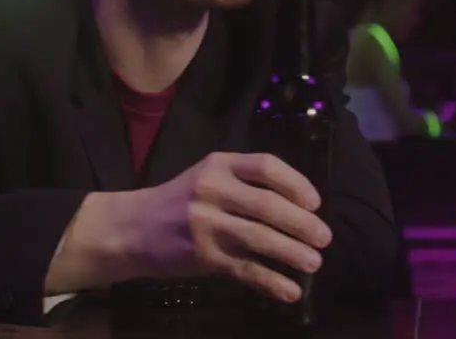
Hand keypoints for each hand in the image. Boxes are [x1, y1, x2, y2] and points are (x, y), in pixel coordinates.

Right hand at [130, 152, 332, 302]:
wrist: (131, 228)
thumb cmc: (180, 201)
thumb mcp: (208, 176)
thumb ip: (246, 183)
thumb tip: (300, 205)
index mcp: (219, 164)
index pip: (266, 166)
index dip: (296, 183)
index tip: (315, 203)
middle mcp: (212, 190)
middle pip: (268, 205)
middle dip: (301, 223)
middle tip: (324, 237)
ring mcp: (206, 224)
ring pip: (259, 238)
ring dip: (292, 252)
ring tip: (314, 263)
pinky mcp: (202, 256)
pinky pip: (244, 269)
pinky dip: (271, 281)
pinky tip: (290, 290)